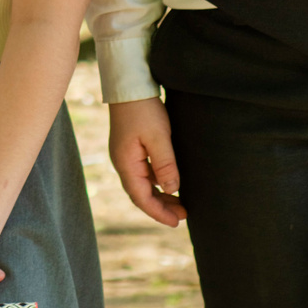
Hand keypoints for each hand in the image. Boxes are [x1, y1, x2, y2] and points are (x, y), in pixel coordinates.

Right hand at [108, 99, 184, 225]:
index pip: (141, 198)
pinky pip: (145, 173)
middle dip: (161, 207)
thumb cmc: (143, 109)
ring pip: (144, 184)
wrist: (129, 85)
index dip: (158, 213)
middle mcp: (123, 163)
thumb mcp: (159, 137)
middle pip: (141, 194)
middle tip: (183, 215)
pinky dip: (158, 182)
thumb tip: (173, 190)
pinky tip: (171, 184)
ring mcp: (126, 156)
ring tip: (180, 204)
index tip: (176, 222)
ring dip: (161, 196)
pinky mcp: (132, 149)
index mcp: (125, 164)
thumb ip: (166, 164)